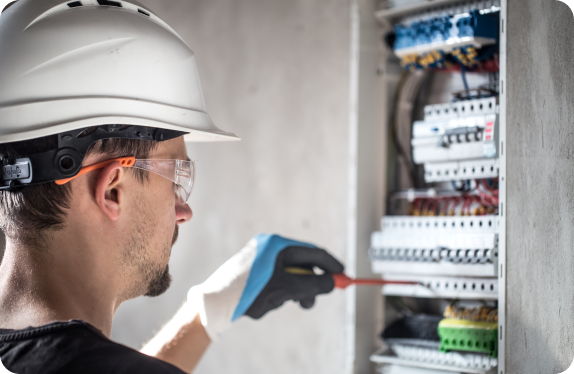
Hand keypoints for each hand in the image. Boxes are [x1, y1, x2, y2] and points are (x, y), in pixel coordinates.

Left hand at [187, 234, 343, 339]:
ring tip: (279, 303)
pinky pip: (277, 280)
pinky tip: (264, 303)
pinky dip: (278, 293)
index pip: (312, 252)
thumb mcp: (286, 288)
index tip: (343, 276)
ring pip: (289, 275)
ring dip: (292, 292)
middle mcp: (269, 247)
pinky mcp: (254, 271)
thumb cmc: (248, 292)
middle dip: (309, 284)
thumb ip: (313, 284)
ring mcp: (260, 258)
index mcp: (276, 244)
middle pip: (302, 264)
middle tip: (310, 301)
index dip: (330, 264)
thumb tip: (332, 283)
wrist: (214, 303)